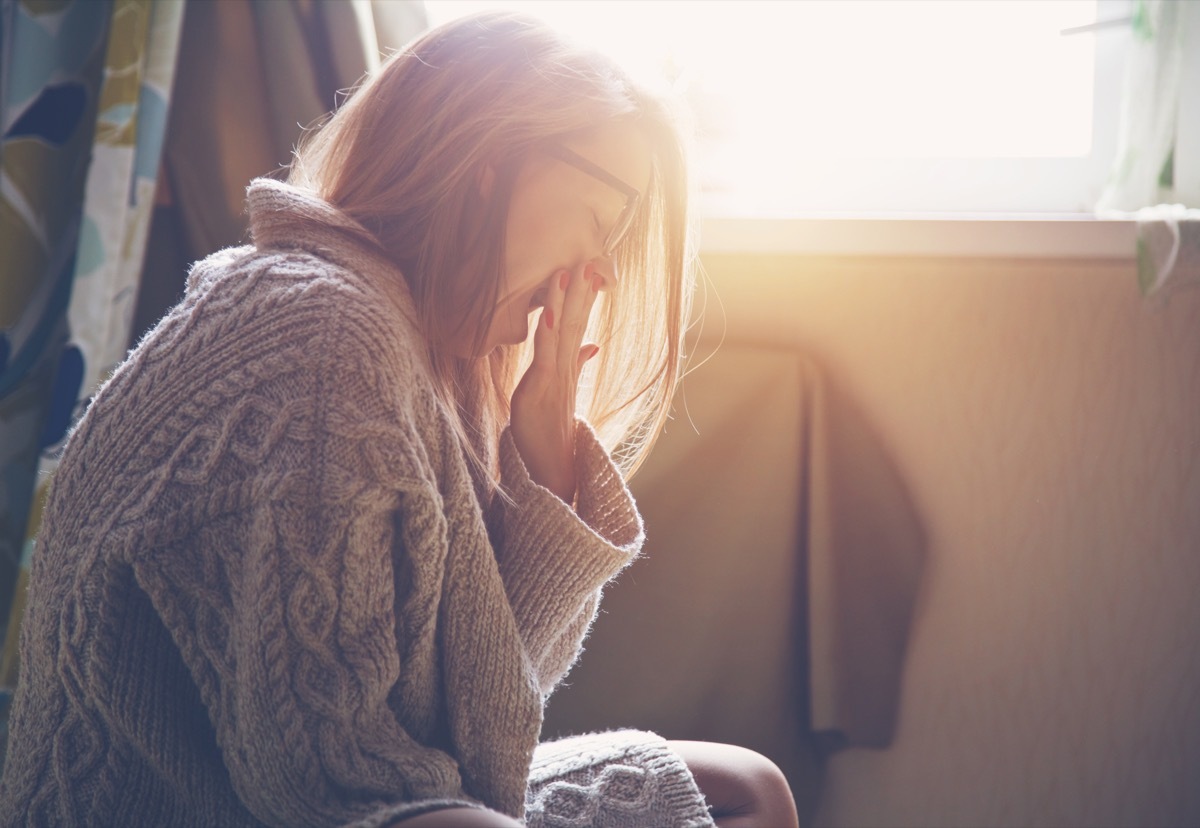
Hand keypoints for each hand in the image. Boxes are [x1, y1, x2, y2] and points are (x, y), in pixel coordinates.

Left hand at [510, 261, 605, 502]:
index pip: (579, 323)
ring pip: (564, 333)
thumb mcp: (562, 393)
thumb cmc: (552, 435)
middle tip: (591, 256)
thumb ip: (576, 366)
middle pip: (577, 322)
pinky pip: (546, 357)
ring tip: (572, 270)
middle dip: (582, 290)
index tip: (591, 265)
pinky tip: (551, 313)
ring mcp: (554, 379)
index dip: (585, 295)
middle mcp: (565, 369)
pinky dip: (549, 334)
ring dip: (568, 301)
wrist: (554, 472)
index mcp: (568, 367)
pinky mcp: (539, 391)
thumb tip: (591, 345)